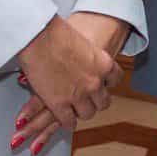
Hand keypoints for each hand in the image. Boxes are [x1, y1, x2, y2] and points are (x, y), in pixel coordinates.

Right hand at [13, 12, 129, 155]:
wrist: (40, 38)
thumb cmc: (58, 33)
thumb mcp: (83, 42)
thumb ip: (88, 56)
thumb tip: (83, 58)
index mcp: (104, 65)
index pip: (116, 79)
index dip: (108, 83)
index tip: (103, 83)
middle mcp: (95, 83)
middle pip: (103, 102)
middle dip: (96, 101)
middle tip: (89, 99)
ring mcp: (78, 96)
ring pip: (87, 114)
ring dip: (82, 111)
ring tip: (77, 110)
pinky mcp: (59, 105)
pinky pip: (68, 121)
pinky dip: (68, 122)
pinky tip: (66, 120)